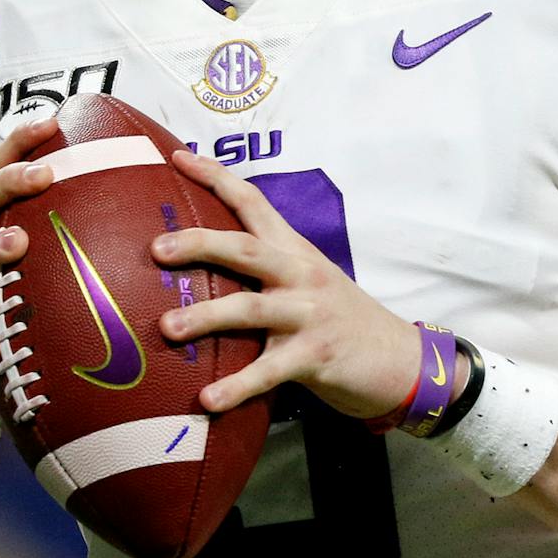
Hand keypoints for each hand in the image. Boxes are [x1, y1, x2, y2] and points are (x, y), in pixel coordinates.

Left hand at [152, 148, 422, 420]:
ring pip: (251, 308)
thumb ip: (267, 271)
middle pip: (246, 249)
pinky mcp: (315, 355)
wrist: (401, 359)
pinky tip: (207, 401)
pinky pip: (269, 372)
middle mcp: (302, 274)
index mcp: (295, 251)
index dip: (216, 177)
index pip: (253, 203)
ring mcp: (309, 314)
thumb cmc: (342, 321)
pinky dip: (236, 386)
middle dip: (200, 244)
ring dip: (206, 317)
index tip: (178, 156)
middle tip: (156, 249)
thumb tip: (204, 269)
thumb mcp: (309, 282)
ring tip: (167, 327)